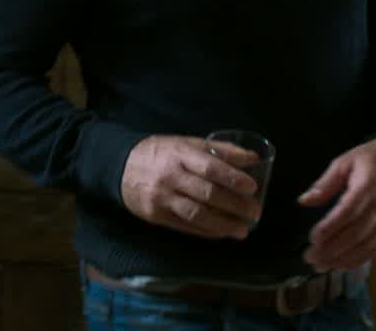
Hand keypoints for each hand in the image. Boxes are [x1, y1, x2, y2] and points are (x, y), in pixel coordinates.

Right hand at [119, 135, 262, 239]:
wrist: (120, 166)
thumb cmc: (161, 153)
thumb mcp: (187, 143)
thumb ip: (219, 150)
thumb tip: (253, 157)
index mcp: (180, 153)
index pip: (210, 167)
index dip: (233, 178)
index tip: (253, 187)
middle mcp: (171, 176)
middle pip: (207, 193)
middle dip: (235, 205)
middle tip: (255, 212)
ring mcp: (162, 198)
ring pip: (197, 214)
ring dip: (223, 224)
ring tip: (243, 230)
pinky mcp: (156, 215)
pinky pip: (185, 226)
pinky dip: (206, 231)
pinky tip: (221, 233)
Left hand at [298, 138, 375, 271]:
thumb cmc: (371, 159)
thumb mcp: (345, 162)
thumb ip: (325, 183)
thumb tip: (304, 201)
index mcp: (369, 184)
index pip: (348, 211)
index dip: (331, 227)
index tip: (313, 238)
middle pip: (356, 233)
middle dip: (332, 249)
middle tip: (310, 257)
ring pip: (366, 245)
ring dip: (342, 258)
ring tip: (321, 265)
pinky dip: (358, 259)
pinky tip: (341, 264)